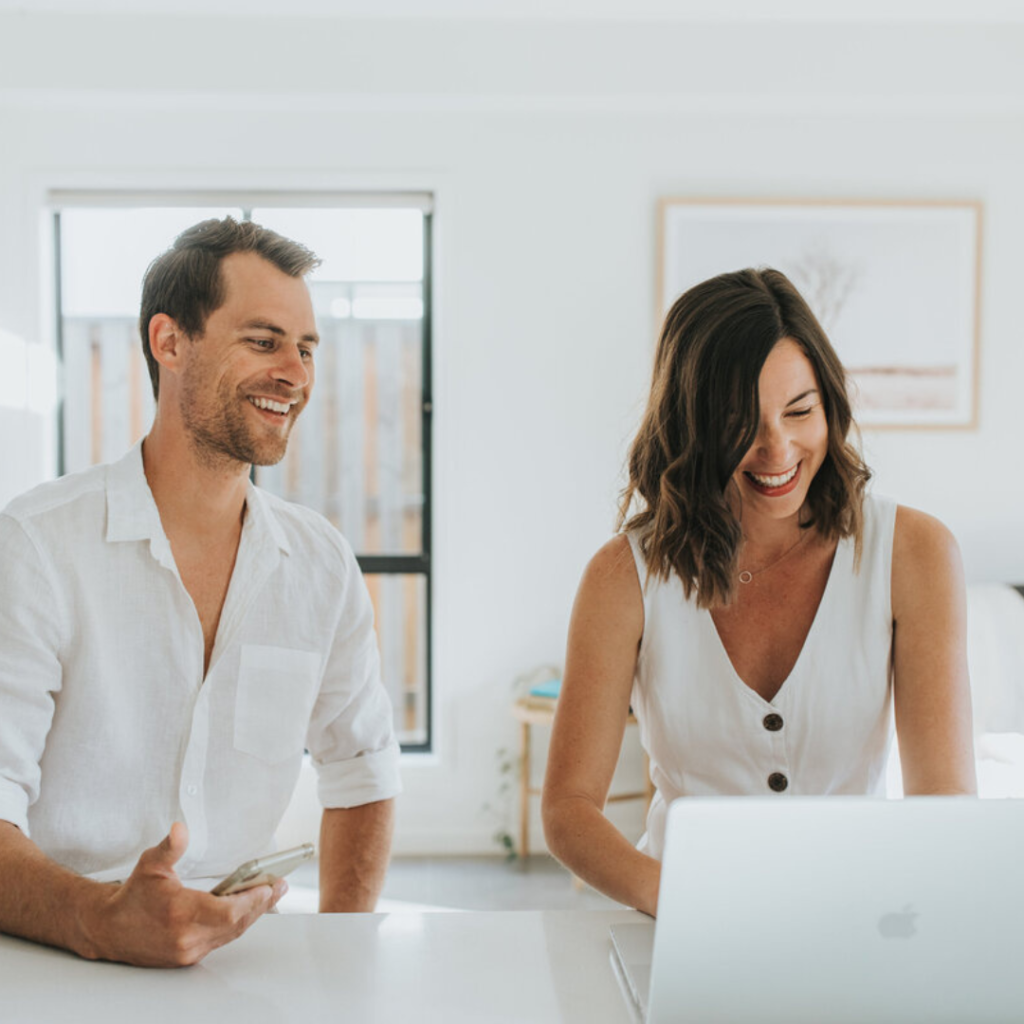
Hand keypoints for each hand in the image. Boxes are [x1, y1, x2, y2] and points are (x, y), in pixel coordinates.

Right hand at [80, 822, 286, 966]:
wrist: (108, 929)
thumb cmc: (132, 895)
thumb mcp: (150, 864)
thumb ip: (170, 846)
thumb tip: (180, 828)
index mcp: (181, 913)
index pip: (229, 911)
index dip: (253, 899)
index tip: (269, 885)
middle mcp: (186, 937)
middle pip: (236, 923)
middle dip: (261, 905)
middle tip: (279, 887)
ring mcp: (187, 951)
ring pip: (230, 934)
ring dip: (251, 915)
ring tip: (270, 895)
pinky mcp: (186, 958)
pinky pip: (220, 940)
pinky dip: (235, 925)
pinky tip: (247, 910)